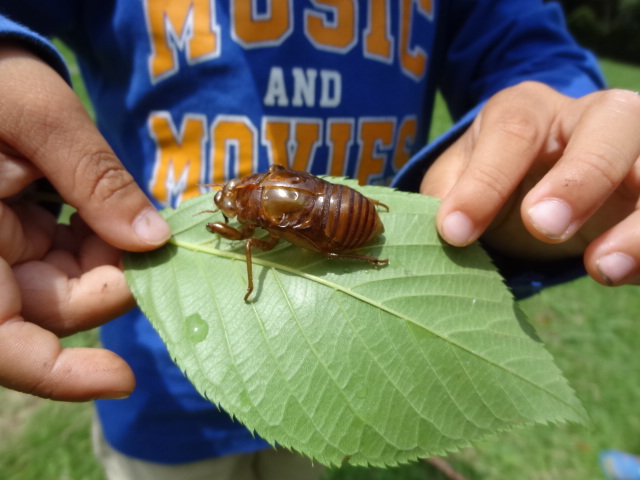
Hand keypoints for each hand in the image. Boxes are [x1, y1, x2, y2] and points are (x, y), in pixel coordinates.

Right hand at [0, 46, 170, 399]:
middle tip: (159, 243)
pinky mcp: (16, 234)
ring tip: (135, 213)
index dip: (59, 374)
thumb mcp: (38, 117)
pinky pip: (64, 258)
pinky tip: (115, 210)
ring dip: (112, 257)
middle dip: (113, 280)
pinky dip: (99, 240)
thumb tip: (153, 238)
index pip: (1, 343)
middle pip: (51, 310)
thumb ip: (94, 179)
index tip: (124, 380)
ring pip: (66, 285)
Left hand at [421, 81, 639, 285]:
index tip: (456, 231)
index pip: (513, 131)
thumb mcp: (460, 179)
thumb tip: (434, 232)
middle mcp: (593, 117)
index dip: (486, 180)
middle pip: (612, 123)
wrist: (539, 181)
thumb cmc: (494, 178)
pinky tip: (626, 274)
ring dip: (639, 222)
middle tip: (544, 227)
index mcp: (529, 109)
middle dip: (582, 176)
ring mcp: (637, 152)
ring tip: (602, 270)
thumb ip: (447, 196)